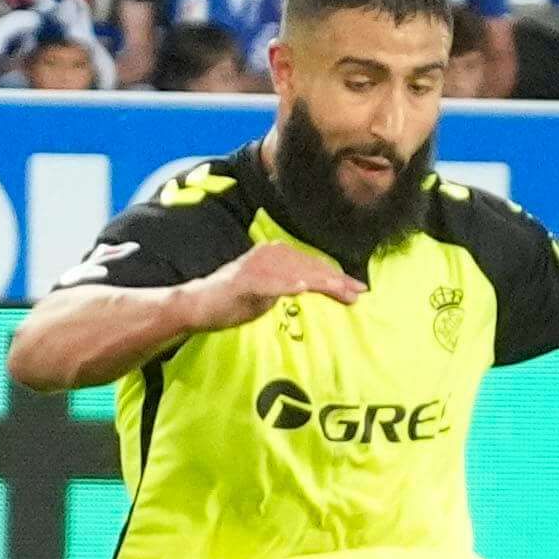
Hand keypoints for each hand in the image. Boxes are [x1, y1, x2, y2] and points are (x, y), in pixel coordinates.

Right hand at [194, 243, 361, 329]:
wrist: (198, 305)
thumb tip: (323, 289)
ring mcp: (255, 266)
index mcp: (277, 253)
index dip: (337, 276)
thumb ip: (295, 286)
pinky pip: (268, 283)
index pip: (313, 265)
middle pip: (309, 267)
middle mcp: (269, 254)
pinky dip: (285, 285)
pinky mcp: (243, 281)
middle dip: (336, 280)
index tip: (360, 289)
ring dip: (319, 282)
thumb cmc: (236, 300)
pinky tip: (301, 289)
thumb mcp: (273, 292)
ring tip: (340, 291)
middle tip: (359, 293)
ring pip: (294, 273)